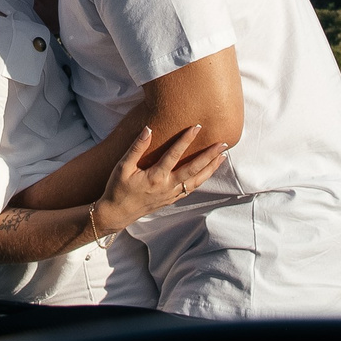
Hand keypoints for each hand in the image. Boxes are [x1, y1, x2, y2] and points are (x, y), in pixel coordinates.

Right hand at [91, 125, 227, 234]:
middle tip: (223, 143)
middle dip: (209, 155)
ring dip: (211, 168)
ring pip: (197, 181)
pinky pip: (191, 188)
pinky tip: (208, 171)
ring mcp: (171, 195)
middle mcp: (167, 186)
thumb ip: (136, 148)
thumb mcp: (122, 167)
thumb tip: (148, 129)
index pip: (175, 154)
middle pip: (193, 169)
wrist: (117, 214)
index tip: (197, 127)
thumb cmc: (118, 188)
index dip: (186, 139)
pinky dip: (202, 179)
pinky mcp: (172, 200)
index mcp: (155, 177)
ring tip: (223, 156)